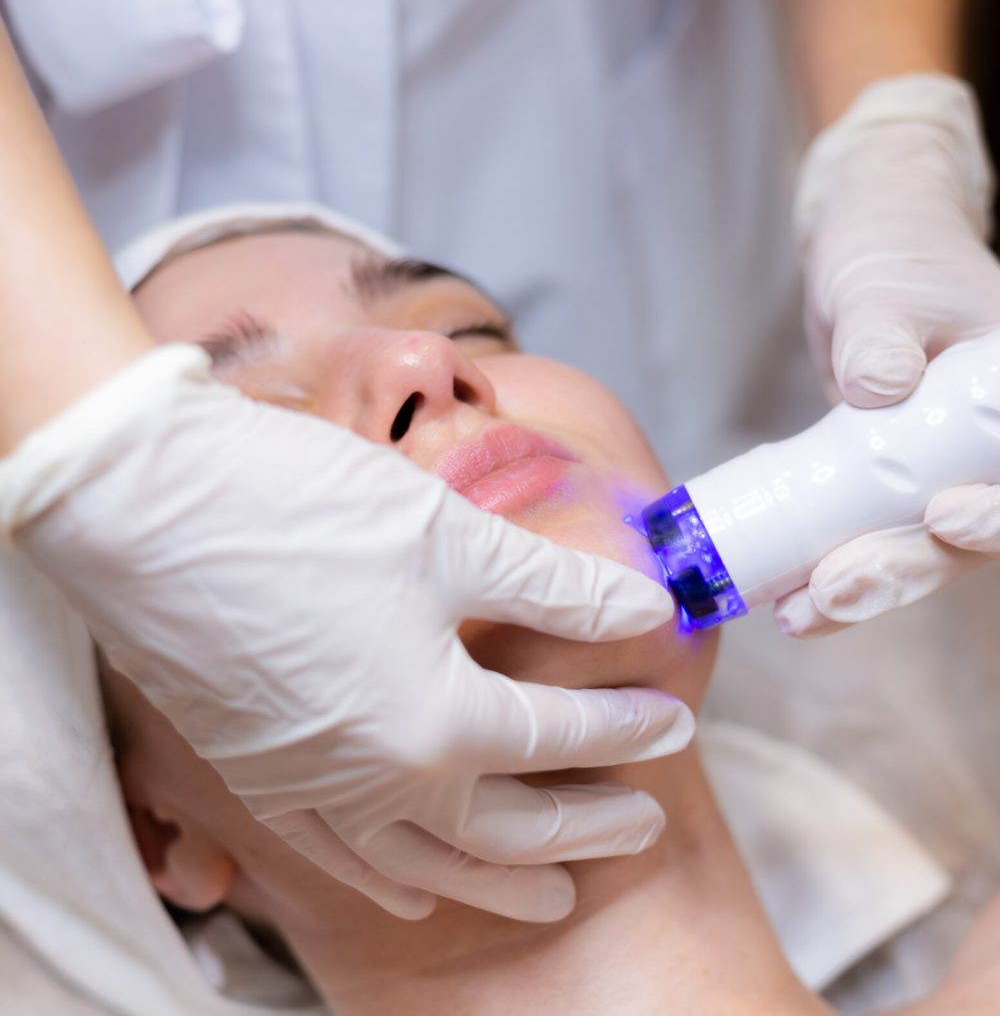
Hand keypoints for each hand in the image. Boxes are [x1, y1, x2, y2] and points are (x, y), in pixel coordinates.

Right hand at [0, 346, 688, 921]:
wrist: (142, 505)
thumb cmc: (299, 511)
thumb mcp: (448, 535)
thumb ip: (554, 585)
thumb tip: (642, 606)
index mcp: (434, 719)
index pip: (559, 736)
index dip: (627, 728)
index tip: (672, 719)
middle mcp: (374, 777)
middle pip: (506, 824)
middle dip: (585, 823)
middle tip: (640, 825)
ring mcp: (311, 787)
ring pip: (427, 862)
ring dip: (500, 879)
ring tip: (555, 891)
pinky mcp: (260, 773)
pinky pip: (339, 859)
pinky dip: (391, 878)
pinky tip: (415, 884)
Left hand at [776, 74, 999, 635]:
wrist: (865, 258)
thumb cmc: (892, 254)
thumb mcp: (886, 285)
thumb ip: (883, 331)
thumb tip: (881, 386)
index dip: (996, 514)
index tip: (945, 516)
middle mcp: (989, 451)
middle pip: (968, 535)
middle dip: (905, 568)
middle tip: (838, 588)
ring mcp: (940, 473)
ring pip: (916, 550)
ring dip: (863, 586)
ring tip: (802, 613)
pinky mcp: (888, 486)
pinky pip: (868, 537)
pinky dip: (832, 569)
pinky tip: (791, 600)